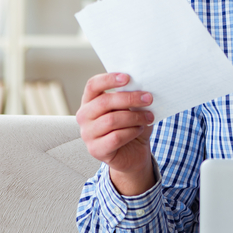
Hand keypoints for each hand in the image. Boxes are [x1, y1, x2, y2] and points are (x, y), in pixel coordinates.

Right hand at [75, 72, 156, 195]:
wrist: (133, 154)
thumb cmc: (130, 127)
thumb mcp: (131, 109)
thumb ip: (130, 98)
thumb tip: (141, 88)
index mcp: (89, 101)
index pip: (93, 85)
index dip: (109, 79)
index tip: (127, 78)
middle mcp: (84, 117)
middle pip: (104, 102)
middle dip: (129, 98)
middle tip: (148, 98)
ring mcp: (87, 134)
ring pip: (111, 120)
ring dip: (135, 117)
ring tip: (148, 117)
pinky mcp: (96, 150)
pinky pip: (115, 137)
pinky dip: (132, 132)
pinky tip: (140, 129)